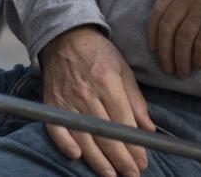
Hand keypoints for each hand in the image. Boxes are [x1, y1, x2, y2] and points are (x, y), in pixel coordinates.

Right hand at [40, 26, 155, 176]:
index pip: (123, 121)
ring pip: (84, 135)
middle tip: (131, 174)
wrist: (65, 37)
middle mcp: (87, 92)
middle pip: (105, 132)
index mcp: (108, 82)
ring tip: (111, 175)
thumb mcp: (124, 70)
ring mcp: (67, 99)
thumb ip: (136, 101)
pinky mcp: (52, 103)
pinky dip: (64, 142)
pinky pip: (56, 127)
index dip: (134, 144)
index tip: (142, 162)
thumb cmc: (98, 54)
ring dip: (98, 159)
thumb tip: (148, 129)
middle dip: (120, 158)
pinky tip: (76, 156)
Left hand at [147, 0, 200, 77]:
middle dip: (165, 51)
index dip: (153, 31)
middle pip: (168, 27)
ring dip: (181, 59)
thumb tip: (177, 13)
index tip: (153, 47)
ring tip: (182, 71)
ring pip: (183, 38)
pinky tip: (199, 65)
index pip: (159, 9)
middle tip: (167, 66)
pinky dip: (199, 58)